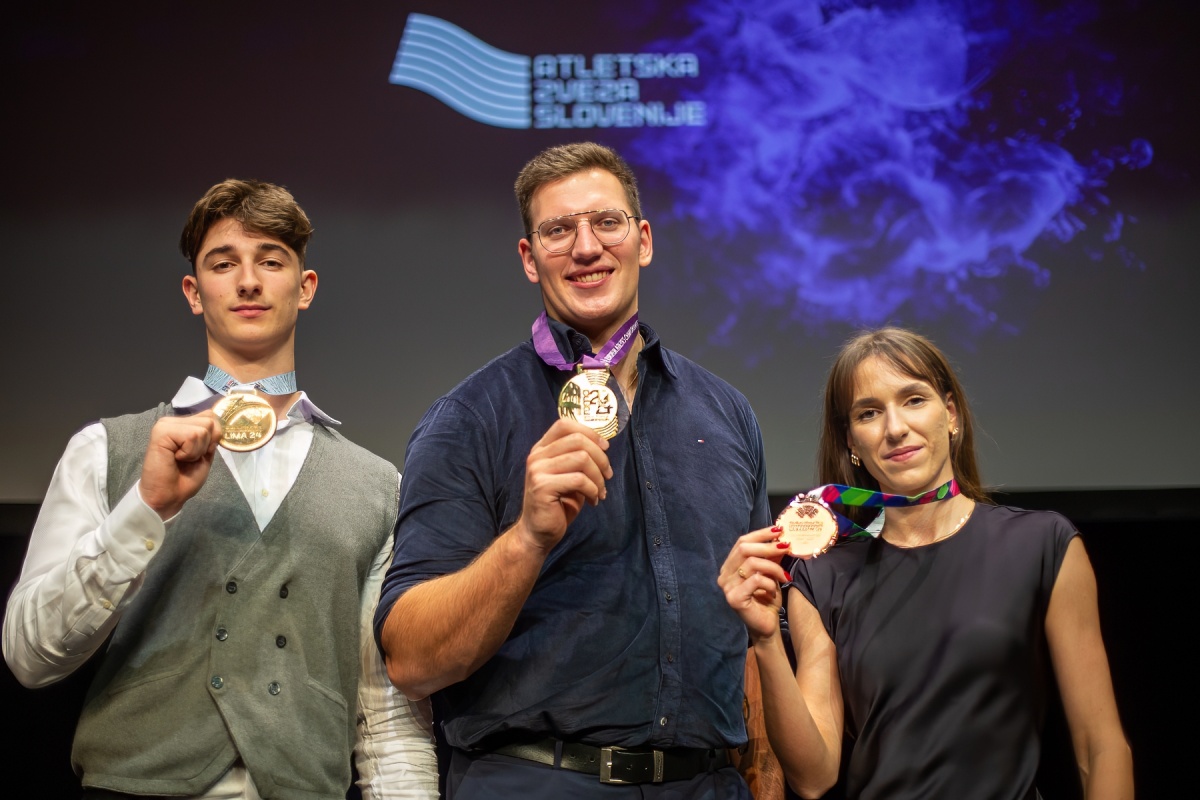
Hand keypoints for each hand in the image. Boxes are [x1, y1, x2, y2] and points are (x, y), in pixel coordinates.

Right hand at [138, 412, 223, 519]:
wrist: (169, 496)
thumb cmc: (185, 478)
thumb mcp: (205, 453)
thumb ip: (211, 436)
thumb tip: (220, 421)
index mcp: (182, 424)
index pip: (211, 416)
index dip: (214, 437)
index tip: (200, 454)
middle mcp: (173, 420)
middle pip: (210, 420)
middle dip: (206, 444)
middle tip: (188, 458)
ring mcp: (165, 424)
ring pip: (203, 429)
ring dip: (197, 450)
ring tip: (181, 459)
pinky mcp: (161, 432)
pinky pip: (192, 436)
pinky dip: (190, 452)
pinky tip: (176, 458)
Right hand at [514, 419, 612, 552]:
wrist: (538, 533)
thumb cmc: (557, 504)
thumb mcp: (569, 475)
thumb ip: (578, 457)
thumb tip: (602, 445)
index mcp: (542, 449)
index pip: (565, 424)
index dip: (589, 432)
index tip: (605, 447)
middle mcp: (537, 455)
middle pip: (577, 440)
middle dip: (600, 457)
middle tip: (608, 475)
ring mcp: (537, 470)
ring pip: (581, 458)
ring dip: (598, 477)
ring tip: (600, 492)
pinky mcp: (542, 486)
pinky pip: (579, 480)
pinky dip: (593, 490)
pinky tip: (593, 501)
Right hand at [719, 526, 791, 641]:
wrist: (766, 626)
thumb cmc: (767, 599)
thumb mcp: (771, 573)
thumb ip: (772, 556)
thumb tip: (781, 537)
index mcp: (730, 566)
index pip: (742, 542)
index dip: (760, 534)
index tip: (779, 530)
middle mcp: (724, 575)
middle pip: (744, 549)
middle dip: (768, 546)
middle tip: (786, 546)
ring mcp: (727, 587)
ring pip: (751, 563)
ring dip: (773, 567)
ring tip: (784, 576)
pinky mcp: (734, 598)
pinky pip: (755, 580)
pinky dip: (769, 583)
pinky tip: (774, 591)